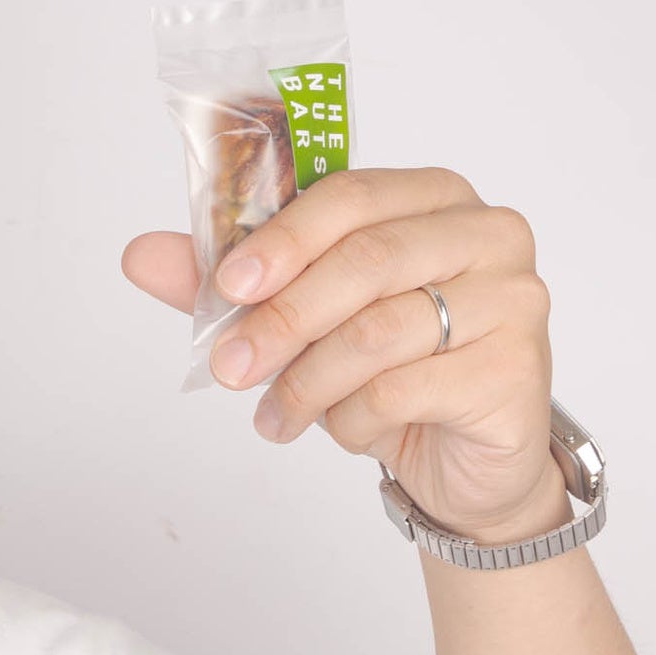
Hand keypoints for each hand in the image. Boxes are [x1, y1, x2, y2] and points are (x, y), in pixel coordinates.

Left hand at [121, 167, 562, 544]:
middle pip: (365, 261)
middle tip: (229, 367)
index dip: (282, 238)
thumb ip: (230, 283)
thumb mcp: (304, 320)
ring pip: (378, 332)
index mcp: (433, 197)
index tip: (228, 284)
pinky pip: (403, 390)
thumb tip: (139, 254)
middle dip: (282, 318)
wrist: (465, 458)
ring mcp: (514, 298)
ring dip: (308, 381)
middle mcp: (487, 234)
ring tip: (276, 416)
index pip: (350, 196)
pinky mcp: (517, 368)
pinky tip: (342, 430)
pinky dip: (353, 419)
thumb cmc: (390, 369)